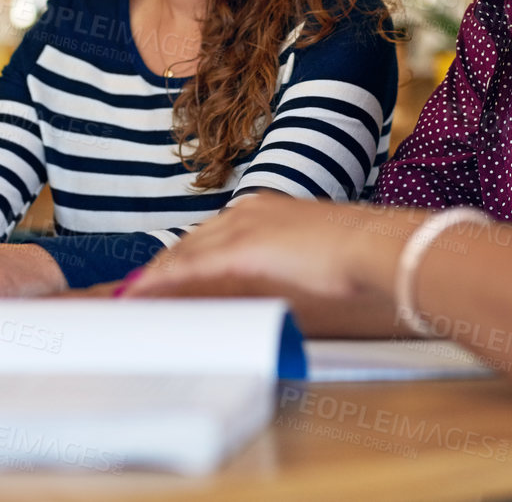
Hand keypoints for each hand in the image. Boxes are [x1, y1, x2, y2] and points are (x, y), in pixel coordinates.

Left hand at [125, 195, 375, 302]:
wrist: (381, 249)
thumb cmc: (365, 260)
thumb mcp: (318, 259)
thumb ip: (289, 271)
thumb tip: (277, 295)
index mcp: (266, 210)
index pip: (211, 237)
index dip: (185, 258)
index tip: (164, 277)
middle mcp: (246, 212)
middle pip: (190, 243)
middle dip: (162, 269)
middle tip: (135, 292)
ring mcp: (241, 228)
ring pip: (183, 255)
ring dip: (155, 279)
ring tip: (130, 300)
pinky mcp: (240, 251)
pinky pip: (188, 270)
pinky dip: (162, 284)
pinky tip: (142, 297)